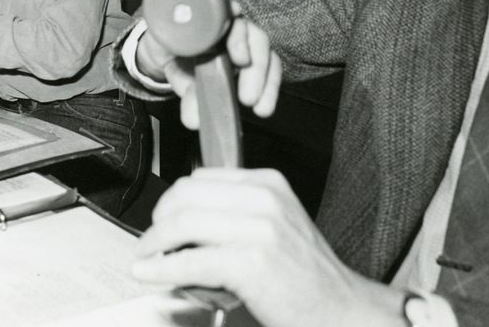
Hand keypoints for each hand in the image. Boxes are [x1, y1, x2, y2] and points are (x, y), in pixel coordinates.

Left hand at [132, 168, 402, 326]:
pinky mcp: (249, 263)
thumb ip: (237, 211)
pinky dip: (161, 268)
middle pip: (185, 196)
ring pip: (182, 224)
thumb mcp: (277, 223)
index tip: (162, 220)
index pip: (199, 178)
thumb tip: (184, 215)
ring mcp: (258, 230)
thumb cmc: (307, 276)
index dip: (172, 201)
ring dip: (153, 243)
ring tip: (146, 258)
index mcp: (268, 184)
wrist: (342, 309)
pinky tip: (149, 273)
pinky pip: (189, 261)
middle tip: (151, 241)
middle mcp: (264, 200)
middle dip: (158, 220)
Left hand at [136, 5, 282, 128]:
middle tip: (247, 96)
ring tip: (260, 108)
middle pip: (256, 38)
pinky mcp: (252, 61)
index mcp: (211, 13)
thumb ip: (183, 85)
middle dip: (256, 69)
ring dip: (266, 83)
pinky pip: (268, 73)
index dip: (239, 37)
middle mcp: (234, 25)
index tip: (239, 59)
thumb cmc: (168, 45)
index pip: (232, 16)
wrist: (168, 53)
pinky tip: (263, 109)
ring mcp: (246, 42)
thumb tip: (195, 119)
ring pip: (267, 56)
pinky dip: (268, 92)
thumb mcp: (168, 59)